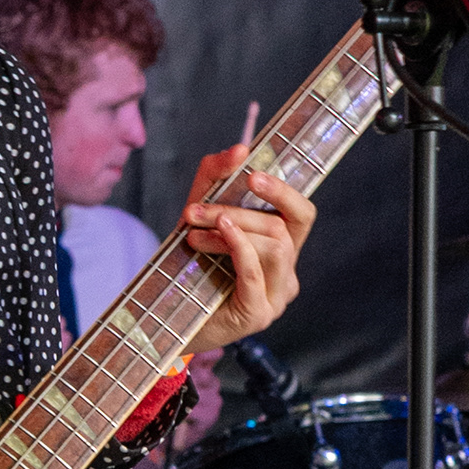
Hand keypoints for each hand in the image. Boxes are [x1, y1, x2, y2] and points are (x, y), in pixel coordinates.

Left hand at [179, 144, 313, 351]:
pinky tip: (216, 235)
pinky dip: (237, 247)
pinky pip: (256, 273)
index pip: (302, 215)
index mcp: (282, 250)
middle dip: (240, 211)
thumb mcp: (199, 213)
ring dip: (230, 230)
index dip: (284, 192)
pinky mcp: (258, 314)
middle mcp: (286, 274)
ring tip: (193, 232)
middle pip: (283, 229)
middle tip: (197, 210)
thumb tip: (241, 149)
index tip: (253, 174)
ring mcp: (276, 297)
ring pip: (274, 247)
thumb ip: (215, 177)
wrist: (166, 318)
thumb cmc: (188, 266)